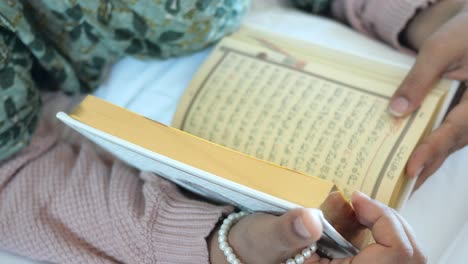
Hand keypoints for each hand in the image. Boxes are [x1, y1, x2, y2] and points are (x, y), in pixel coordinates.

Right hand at [210, 191, 425, 263]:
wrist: (251, 254)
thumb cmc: (256, 249)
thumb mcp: (265, 237)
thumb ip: (286, 231)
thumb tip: (310, 220)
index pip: (393, 257)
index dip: (385, 222)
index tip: (358, 198)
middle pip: (409, 256)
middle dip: (391, 220)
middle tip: (362, 201)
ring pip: (406, 253)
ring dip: (389, 223)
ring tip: (362, 207)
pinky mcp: (359, 262)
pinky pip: (393, 250)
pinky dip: (383, 227)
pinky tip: (361, 216)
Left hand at [388, 0, 467, 186]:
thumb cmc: (463, 34)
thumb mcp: (440, 50)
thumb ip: (419, 80)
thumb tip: (396, 111)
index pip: (453, 131)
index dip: (431, 151)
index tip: (410, 169)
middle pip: (448, 146)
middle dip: (422, 169)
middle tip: (395, 190)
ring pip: (446, 145)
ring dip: (422, 163)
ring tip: (395, 182)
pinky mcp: (458, 117)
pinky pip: (442, 135)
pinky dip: (424, 148)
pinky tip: (402, 156)